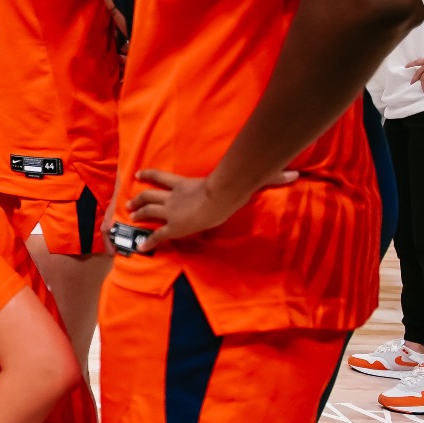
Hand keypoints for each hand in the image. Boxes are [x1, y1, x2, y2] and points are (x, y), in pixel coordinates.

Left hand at [123, 166, 296, 250]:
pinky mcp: (173, 227)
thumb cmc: (230, 186)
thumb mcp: (243, 178)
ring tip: (131, 218)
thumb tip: (294, 174)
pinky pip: (156, 236)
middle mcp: (174, 197)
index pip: (162, 177)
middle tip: (129, 202)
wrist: (220, 196)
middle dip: (138, 199)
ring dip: (138, 214)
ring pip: (147, 212)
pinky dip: (147, 242)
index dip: (149, 175)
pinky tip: (140, 248)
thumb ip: (266, 176)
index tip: (138, 174)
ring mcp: (171, 212)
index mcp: (186, 183)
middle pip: (149, 195)